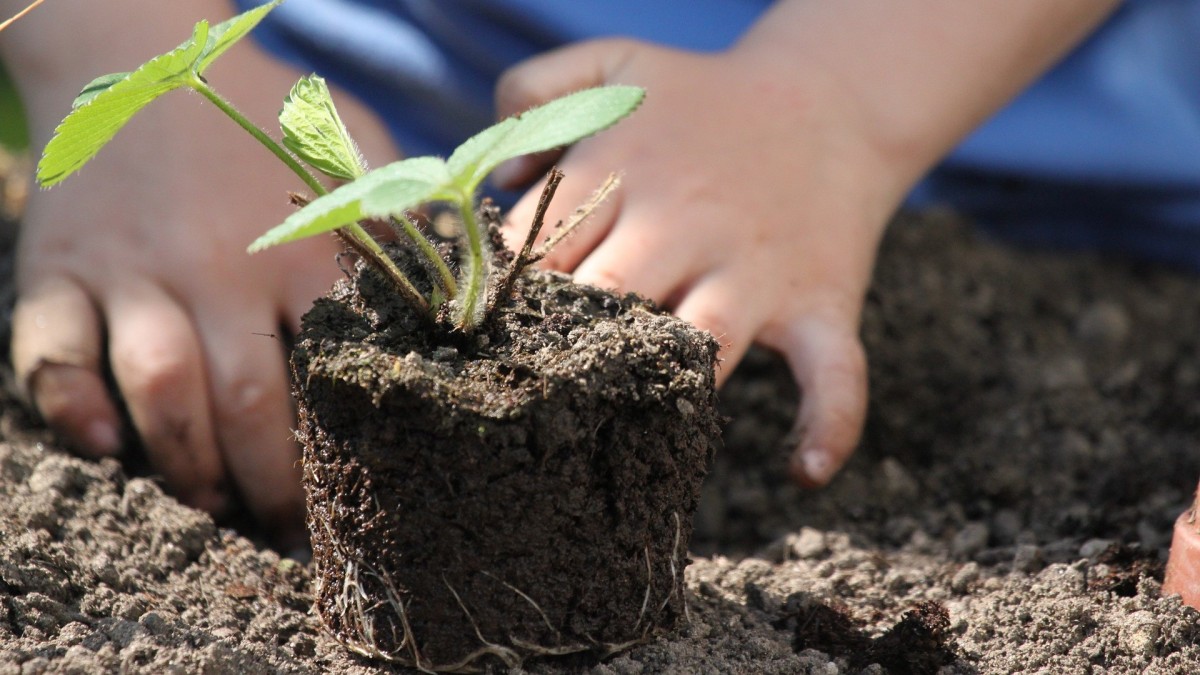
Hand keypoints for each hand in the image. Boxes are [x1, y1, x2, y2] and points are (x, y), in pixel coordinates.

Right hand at [6, 5, 397, 545]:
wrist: (133, 50)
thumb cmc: (258, 114)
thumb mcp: (348, 146)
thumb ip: (399, 214)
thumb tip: (468, 278)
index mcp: (300, 247)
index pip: (334, 372)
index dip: (348, 451)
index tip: (362, 498)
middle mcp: (218, 266)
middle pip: (249, 403)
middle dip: (271, 486)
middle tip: (287, 530)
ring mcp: (134, 269)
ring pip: (160, 391)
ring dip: (188, 465)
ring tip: (213, 504)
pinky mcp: (61, 268)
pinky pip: (52, 353)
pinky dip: (72, 408)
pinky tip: (107, 447)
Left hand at [494, 39, 904, 485]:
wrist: (833, 100)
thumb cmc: (705, 99)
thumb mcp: (614, 63)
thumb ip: (534, 90)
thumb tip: (499, 181)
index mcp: (626, 171)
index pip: (540, 248)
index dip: (505, 295)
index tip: (482, 332)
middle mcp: (685, 225)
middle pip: (604, 299)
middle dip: (563, 344)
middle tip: (530, 390)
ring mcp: (755, 270)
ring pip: (698, 344)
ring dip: (660, 387)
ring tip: (622, 430)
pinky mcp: (819, 303)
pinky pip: (834, 373)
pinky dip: (830, 423)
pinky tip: (803, 471)